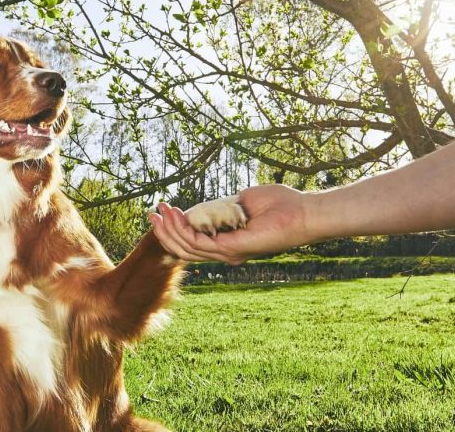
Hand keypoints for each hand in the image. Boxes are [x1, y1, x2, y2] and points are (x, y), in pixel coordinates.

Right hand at [149, 185, 314, 264]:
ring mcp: (228, 252)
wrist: (301, 212)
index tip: (162, 211)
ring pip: (188, 247)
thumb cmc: (279, 205)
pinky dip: (184, 229)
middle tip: (152, 214)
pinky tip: (176, 214)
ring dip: (171, 229)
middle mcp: (226, 252)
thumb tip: (202, 206)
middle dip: (165, 231)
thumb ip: (221, 206)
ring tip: (160, 211)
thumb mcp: (241, 201)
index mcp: (228, 243)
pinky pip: (200, 243)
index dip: (174, 229)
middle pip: (185, 248)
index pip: (193, 242)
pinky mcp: (232, 249)